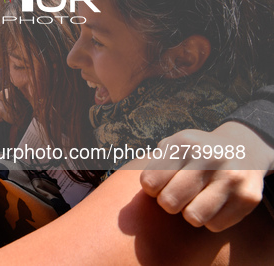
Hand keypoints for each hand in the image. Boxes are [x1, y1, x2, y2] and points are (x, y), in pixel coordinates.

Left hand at [140, 121, 273, 231]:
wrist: (244, 148)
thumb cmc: (194, 153)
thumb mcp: (172, 146)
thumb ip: (150, 163)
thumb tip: (119, 189)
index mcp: (183, 143)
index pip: (149, 182)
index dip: (152, 189)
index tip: (161, 184)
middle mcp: (209, 157)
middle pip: (169, 203)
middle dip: (169, 203)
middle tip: (179, 193)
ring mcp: (231, 177)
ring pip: (193, 217)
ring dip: (190, 213)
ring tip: (196, 198)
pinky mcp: (248, 197)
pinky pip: (214, 225)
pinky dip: (211, 219)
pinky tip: (216, 202)